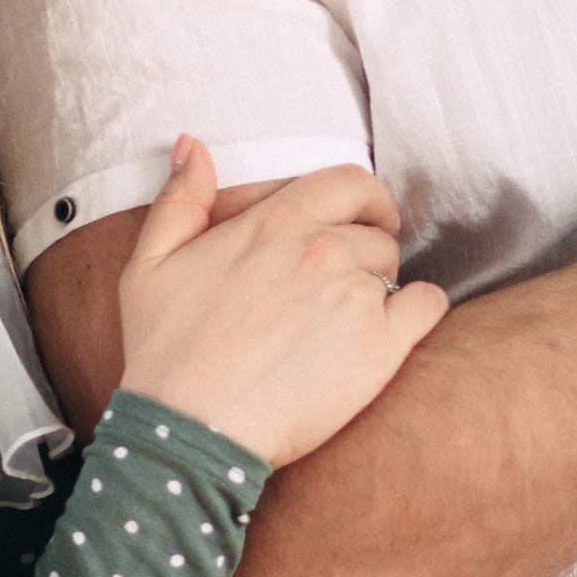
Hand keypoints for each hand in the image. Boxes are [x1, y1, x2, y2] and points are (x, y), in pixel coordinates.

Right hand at [117, 139, 447, 471]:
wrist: (188, 431)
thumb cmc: (164, 353)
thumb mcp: (150, 263)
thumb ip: (180, 197)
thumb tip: (192, 144)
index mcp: (274, 223)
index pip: (350, 182)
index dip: (366, 198)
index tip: (367, 218)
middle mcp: (322, 249)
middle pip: (376, 232)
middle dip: (367, 250)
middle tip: (343, 286)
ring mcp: (354, 295)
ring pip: (395, 270)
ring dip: (380, 288)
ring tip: (342, 324)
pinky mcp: (380, 345)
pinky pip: (427, 306)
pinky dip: (417, 314)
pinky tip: (390, 334)